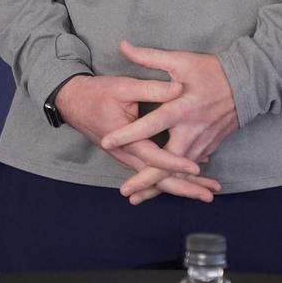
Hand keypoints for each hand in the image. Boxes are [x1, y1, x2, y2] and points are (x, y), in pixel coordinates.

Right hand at [54, 73, 220, 203]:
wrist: (71, 101)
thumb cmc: (96, 93)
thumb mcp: (123, 86)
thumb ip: (152, 88)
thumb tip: (180, 88)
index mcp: (125, 140)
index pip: (154, 158)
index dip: (175, 163)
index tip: (197, 168)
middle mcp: (126, 155)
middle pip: (157, 180)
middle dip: (185, 188)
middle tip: (210, 196)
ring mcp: (126, 158)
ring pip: (155, 180)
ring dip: (181, 186)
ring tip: (206, 192)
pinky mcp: (129, 156)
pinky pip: (150, 173)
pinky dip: (170, 178)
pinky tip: (189, 177)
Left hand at [100, 41, 239, 203]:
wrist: (250, 83)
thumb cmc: (212, 71)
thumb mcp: (180, 60)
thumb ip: (149, 57)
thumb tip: (122, 45)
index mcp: (181, 108)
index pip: (150, 124)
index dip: (128, 134)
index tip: (107, 141)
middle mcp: (192, 130)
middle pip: (167, 161)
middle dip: (146, 179)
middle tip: (125, 192)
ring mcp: (203, 141)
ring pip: (179, 170)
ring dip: (159, 185)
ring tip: (137, 197)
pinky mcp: (209, 146)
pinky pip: (189, 167)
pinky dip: (176, 179)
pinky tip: (160, 189)